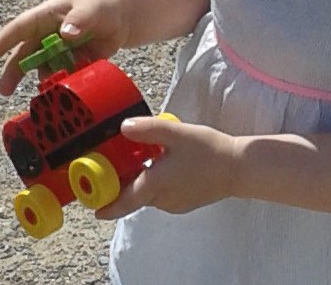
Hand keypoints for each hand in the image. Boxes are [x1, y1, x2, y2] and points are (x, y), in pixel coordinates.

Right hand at [0, 0, 131, 95]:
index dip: (4, 41)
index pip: (21, 27)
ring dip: (44, 78)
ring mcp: (59, 49)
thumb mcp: (92, 7)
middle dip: (14, 71)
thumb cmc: (103, 4)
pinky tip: (67, 86)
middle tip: (4, 90)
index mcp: (47, 16)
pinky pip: (62, 75)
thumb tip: (66, 33)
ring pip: (43, 67)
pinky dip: (62, 82)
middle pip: (25, 53)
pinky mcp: (72, 62)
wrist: (123, 16)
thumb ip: (80, 18)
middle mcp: (48, 34)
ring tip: (51, 86)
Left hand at [96, 117, 237, 218]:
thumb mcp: (177, 133)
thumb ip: (149, 130)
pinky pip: (163, 193)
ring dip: (143, 179)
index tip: (91, 203)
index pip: (121, 202)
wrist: (239, 167)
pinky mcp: (185, 202)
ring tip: (145, 156)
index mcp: (154, 185)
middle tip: (117, 163)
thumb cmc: (209, 150)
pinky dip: (158, 182)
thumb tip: (122, 127)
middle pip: (134, 195)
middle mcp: (161, 200)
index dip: (104, 204)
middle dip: (124, 182)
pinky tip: (167, 163)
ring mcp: (174, 204)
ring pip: (149, 193)